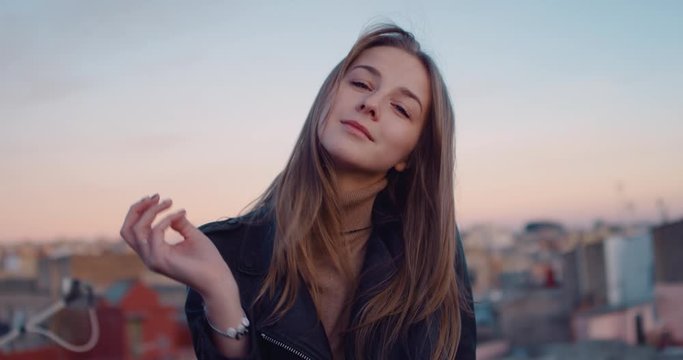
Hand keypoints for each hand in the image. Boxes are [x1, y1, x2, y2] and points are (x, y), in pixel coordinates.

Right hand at [120, 194, 236, 298]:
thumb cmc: (207, 260)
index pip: (133, 231)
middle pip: (127, 230)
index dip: (140, 212)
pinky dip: (166, 219)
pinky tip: (180, 214)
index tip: (158, 198)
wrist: (217, 279)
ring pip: (136, 230)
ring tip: (168, 202)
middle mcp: (148, 257)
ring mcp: (152, 259)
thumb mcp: (192, 236)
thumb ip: (180, 224)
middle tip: (156, 196)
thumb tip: (172, 213)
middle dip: (137, 209)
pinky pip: (155, 232)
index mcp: (153, 252)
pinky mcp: (160, 260)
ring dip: (151, 211)